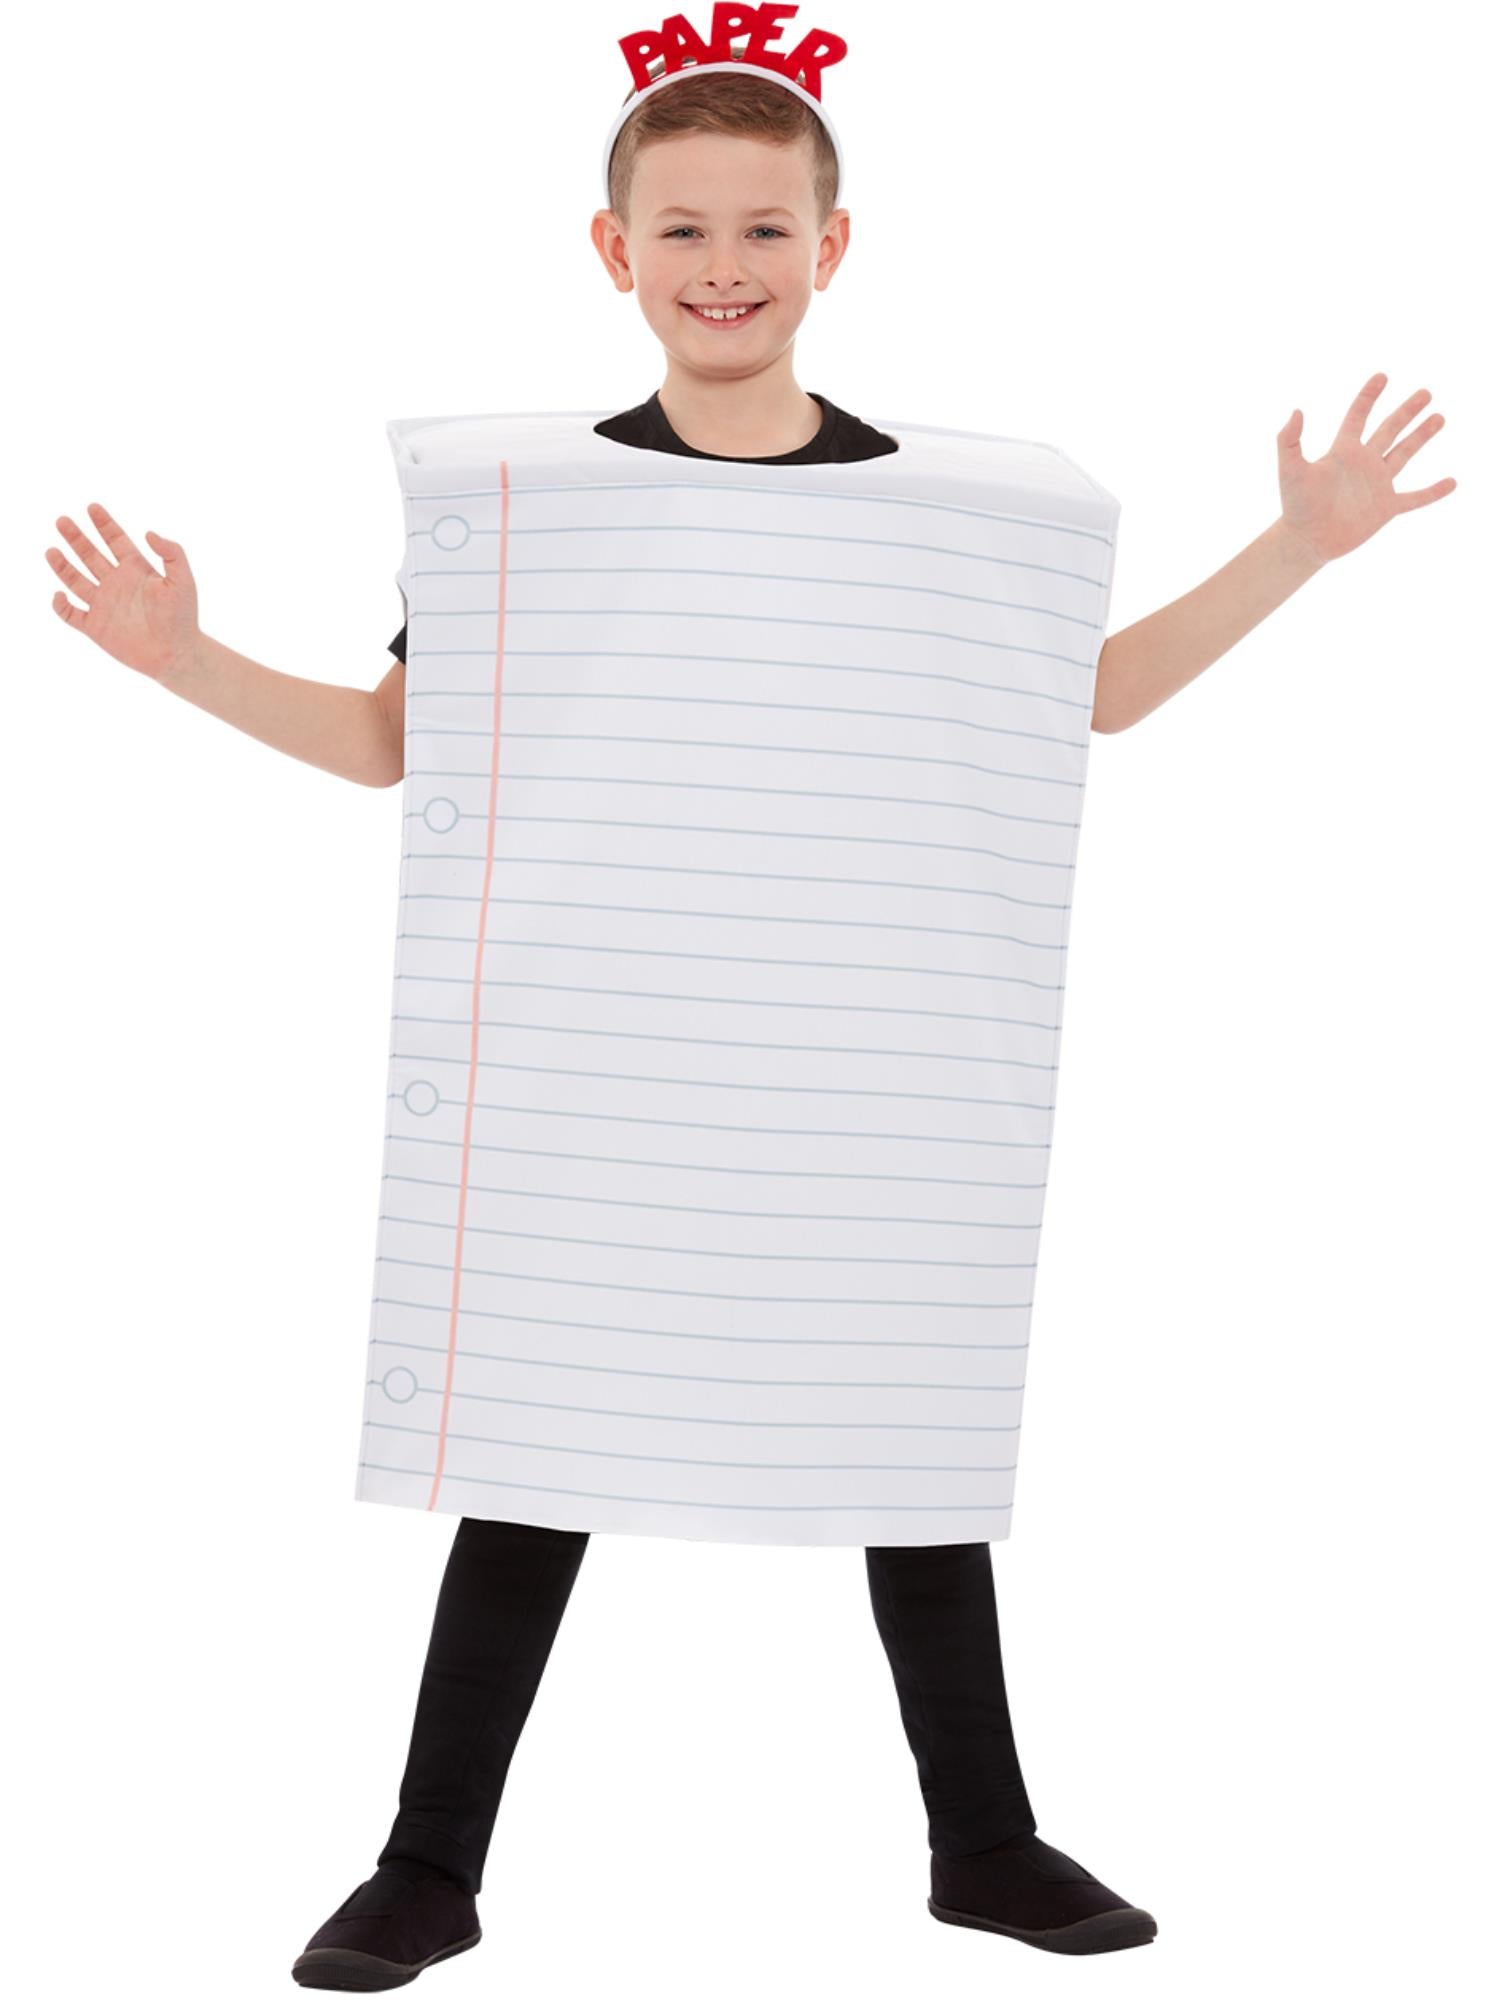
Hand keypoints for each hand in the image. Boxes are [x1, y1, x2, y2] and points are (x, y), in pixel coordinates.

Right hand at [46, 501, 201, 680]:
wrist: (177, 654)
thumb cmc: (183, 617)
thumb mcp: (183, 580)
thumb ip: (172, 553)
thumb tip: (149, 532)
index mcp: (135, 569)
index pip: (115, 540)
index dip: (104, 523)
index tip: (92, 507)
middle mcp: (116, 583)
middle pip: (90, 555)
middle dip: (76, 538)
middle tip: (62, 521)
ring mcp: (104, 604)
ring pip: (76, 580)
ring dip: (62, 566)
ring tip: (51, 551)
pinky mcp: (96, 627)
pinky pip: (71, 615)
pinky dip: (61, 606)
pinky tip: (58, 595)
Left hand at [1276, 373, 1455, 566]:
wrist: (1306, 541)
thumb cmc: (1295, 506)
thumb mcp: (1290, 470)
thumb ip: (1289, 440)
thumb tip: (1296, 411)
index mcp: (1343, 451)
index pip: (1358, 416)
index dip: (1369, 396)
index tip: (1382, 376)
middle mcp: (1363, 463)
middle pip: (1389, 429)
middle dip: (1407, 411)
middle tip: (1426, 393)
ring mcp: (1377, 485)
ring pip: (1404, 454)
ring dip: (1422, 436)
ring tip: (1439, 417)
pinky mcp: (1385, 508)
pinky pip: (1415, 498)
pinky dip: (1433, 492)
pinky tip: (1452, 483)